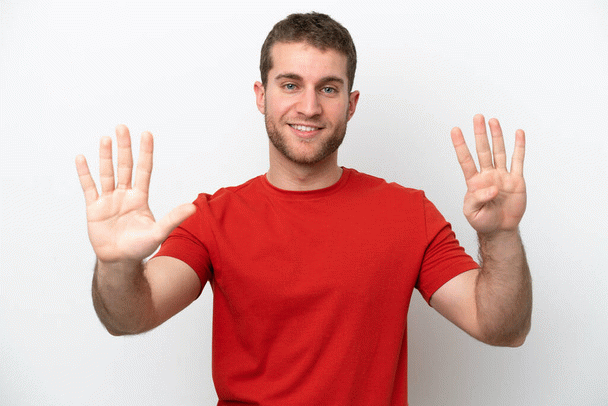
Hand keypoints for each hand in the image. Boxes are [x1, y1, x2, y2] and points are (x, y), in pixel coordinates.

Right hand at [76, 125, 195, 264]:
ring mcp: (108, 200)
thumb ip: (173, 218)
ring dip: (106, 156)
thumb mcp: (159, 232)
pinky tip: (82, 158)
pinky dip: (85, 173)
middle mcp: (124, 195)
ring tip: (106, 137)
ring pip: (107, 173)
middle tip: (122, 127)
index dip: (145, 152)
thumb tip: (193, 207)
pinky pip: (89, 187)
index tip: (147, 134)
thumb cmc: (140, 247)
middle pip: (125, 166)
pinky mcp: (94, 208)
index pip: (144, 170)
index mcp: (140, 197)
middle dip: (124, 147)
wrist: (120, 261)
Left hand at [451, 114, 525, 234]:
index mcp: (473, 182)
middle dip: (480, 134)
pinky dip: (519, 147)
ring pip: (499, 152)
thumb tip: (492, 188)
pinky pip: (518, 160)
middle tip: (478, 117)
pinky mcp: (516, 180)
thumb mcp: (472, 212)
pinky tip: (518, 133)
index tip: (455, 129)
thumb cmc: (483, 221)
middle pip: (483, 150)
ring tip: (493, 121)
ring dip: (497, 136)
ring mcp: (502, 176)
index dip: (460, 145)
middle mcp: (487, 175)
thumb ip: (477, 199)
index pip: (465, 160)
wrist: (500, 229)